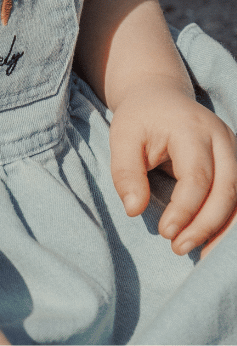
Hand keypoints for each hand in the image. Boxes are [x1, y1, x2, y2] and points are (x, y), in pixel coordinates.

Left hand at [109, 78, 236, 256]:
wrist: (158, 95)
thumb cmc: (139, 118)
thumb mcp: (122, 137)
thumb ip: (126, 171)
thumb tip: (133, 210)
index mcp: (193, 129)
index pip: (198, 178)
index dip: (184, 210)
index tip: (165, 232)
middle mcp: (222, 139)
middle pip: (226, 191)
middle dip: (205, 225)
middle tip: (177, 247)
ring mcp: (234, 150)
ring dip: (220, 229)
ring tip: (196, 252)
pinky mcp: (235, 162)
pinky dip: (226, 221)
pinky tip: (210, 242)